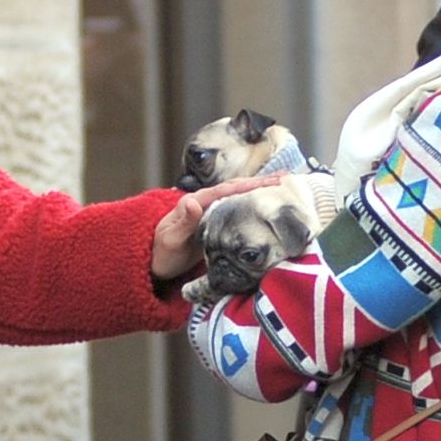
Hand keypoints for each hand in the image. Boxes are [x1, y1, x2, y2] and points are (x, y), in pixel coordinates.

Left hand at [152, 175, 280, 282]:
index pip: (227, 190)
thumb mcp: (172, 239)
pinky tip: (266, 206)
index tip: (271, 182)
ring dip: (259, 192)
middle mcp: (205, 204)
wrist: (154, 261)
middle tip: (286, 179)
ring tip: (283, 187)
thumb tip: (193, 201)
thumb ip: (183, 222)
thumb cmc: (162, 252)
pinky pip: (236, 211)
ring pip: (238, 198)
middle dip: (261, 183)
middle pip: (236, 189)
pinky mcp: (215, 224)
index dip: (250, 185)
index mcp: (196, 203)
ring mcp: (211, 213)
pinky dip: (252, 205)